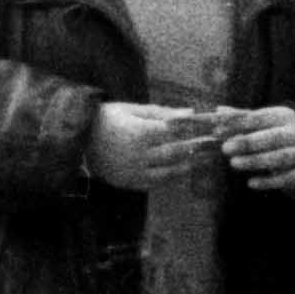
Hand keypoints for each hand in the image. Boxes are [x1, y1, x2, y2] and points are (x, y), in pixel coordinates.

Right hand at [85, 101, 214, 191]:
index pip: (176, 133)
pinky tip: (188, 171)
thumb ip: (161, 113)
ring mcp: (134, 171)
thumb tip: (190, 112)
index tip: (214, 129)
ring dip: (192, 166)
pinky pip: (158, 183)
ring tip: (209, 161)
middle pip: (177, 153)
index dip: (197, 132)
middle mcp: (138, 154)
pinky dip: (175, 177)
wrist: (76, 140)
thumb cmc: (106, 118)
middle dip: (200, 149)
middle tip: (218, 146)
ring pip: (170, 171)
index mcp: (139, 132)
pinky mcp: (130, 182)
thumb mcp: (131, 110)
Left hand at [218, 104, 294, 197]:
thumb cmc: (278, 134)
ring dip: (255, 160)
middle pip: (272, 137)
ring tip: (234, 163)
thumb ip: (241, 118)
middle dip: (247, 142)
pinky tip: (251, 183)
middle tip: (225, 148)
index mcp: (283, 117)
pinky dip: (268, 181)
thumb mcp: (264, 123)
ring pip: (279, 158)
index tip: (217, 131)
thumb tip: (217, 112)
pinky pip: (285, 178)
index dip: (238, 124)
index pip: (259, 118)